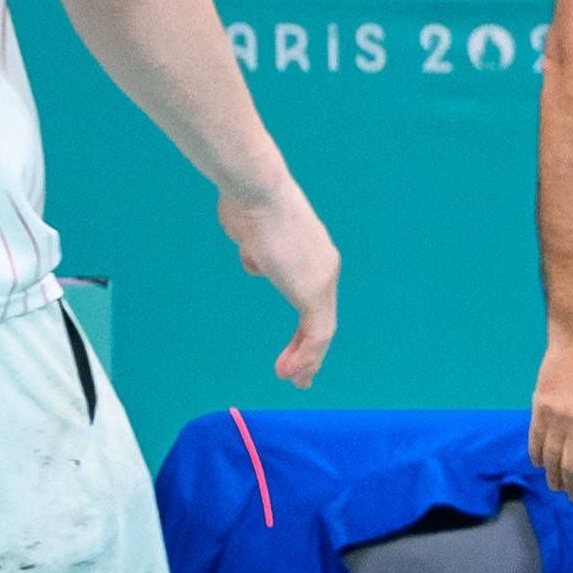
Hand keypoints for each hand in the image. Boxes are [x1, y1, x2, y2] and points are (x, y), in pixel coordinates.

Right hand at [218, 178, 340, 386]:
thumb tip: (256, 260)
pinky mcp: (314, 292)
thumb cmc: (248, 202)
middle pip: (321, 316)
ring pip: (321, 329)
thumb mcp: (251, 232)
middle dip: (310, 348)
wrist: (256, 192)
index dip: (304, 323)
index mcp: (312, 252)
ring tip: (297, 380)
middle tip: (302, 373)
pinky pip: (316, 332)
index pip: (314, 296)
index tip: (293, 345)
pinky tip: (291, 371)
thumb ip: (257, 249)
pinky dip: (305, 355)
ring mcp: (322, 279)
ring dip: (307, 358)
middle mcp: (323, 266)